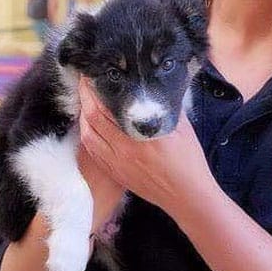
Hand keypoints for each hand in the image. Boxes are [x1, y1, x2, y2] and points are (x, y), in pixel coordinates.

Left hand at [78, 78, 217, 217]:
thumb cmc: (188, 161)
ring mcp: (116, 162)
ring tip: (86, 100)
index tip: (95, 74)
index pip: (109, 106)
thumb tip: (158, 85)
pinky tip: (89, 125)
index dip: (98, 89)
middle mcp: (124, 148)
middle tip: (85, 80)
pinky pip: (92, 150)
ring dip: (83, 115)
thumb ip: (167, 105)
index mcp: (142, 134)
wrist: (186, 196)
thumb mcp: (182, 127)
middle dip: (86, 96)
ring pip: (88, 134)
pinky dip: (87, 133)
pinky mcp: (115, 172)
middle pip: (93, 117)